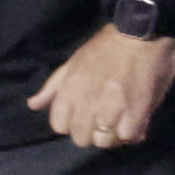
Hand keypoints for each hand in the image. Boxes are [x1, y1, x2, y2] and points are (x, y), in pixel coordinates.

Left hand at [23, 24, 174, 149]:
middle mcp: (86, 103)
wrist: (141, 33)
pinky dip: (133, 132)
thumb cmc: (107, 45)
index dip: (72, 123)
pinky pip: (127, 137)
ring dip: (113, 134)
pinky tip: (136, 118)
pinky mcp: (135, 115)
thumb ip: (53, 87)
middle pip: (81, 138)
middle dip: (92, 131)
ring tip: (122, 120)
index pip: (59, 125)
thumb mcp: (73, 62)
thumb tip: (33, 105)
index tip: (85, 115)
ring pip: (104, 142)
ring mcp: (110, 110)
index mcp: (69, 89)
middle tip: (105, 118)